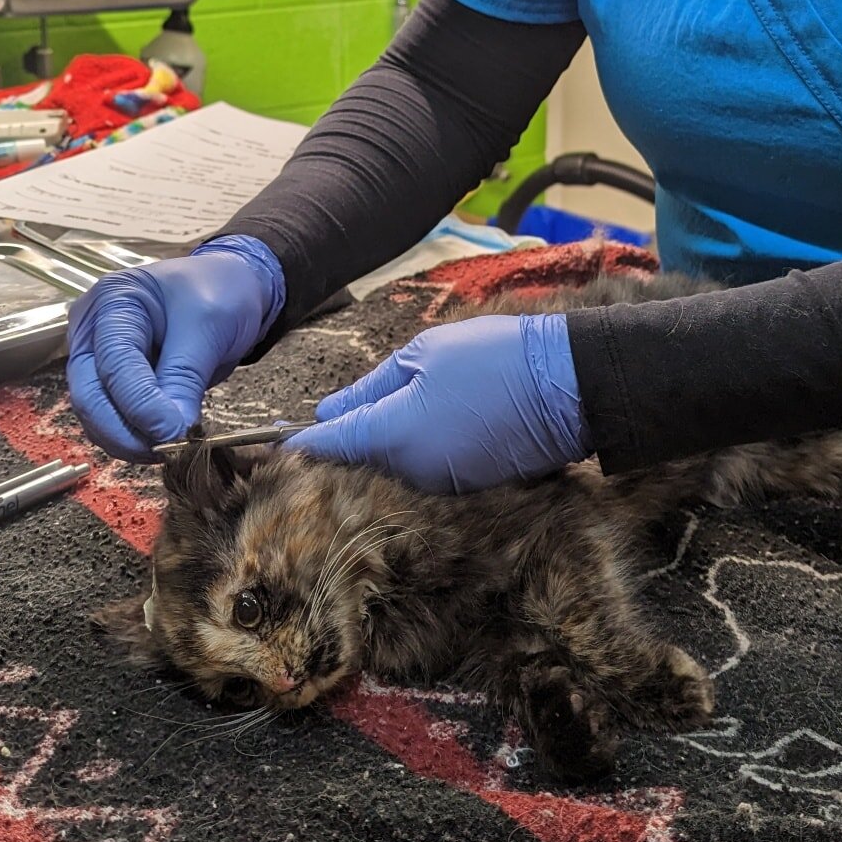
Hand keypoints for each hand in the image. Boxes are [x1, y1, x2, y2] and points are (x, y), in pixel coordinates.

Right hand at [66, 238, 283, 459]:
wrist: (231, 287)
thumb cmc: (220, 293)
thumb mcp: (208, 327)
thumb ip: (185, 378)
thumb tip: (172, 433)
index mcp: (114, 300)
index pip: (115, 362)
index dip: (141, 404)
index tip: (175, 433)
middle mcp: (93, 329)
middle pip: (90, 392)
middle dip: (125, 431)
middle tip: (168, 452)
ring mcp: (97, 356)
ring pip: (95, 412)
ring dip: (127, 440)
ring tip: (171, 449)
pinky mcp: (110, 381)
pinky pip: (110, 416)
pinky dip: (132, 436)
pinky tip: (162, 442)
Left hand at [285, 314, 587, 492]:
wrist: (567, 387)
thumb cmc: (493, 357)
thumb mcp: (425, 352)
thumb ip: (372, 386)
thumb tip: (331, 410)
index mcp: (393, 434)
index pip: (330, 446)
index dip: (300, 443)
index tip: (275, 442)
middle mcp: (411, 472)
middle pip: (358, 464)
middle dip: (340, 447)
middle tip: (325, 423)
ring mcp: (441, 486)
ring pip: (391, 471)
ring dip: (380, 452)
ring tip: (382, 418)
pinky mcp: (468, 489)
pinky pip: (424, 475)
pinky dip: (414, 457)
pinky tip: (424, 429)